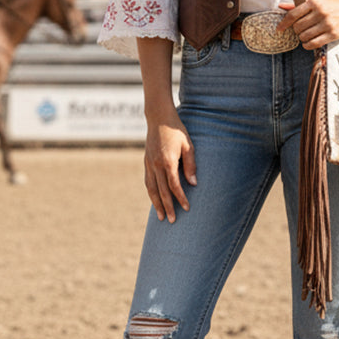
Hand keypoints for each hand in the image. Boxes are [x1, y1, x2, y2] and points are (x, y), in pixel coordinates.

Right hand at [143, 105, 195, 222]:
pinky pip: (148, 182)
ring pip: (151, 189)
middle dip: (167, 207)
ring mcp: (149, 164)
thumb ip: (191, 165)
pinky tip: (155, 200)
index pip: (174, 185)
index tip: (187, 208)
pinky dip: (151, 193)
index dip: (181, 198)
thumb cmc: (177, 131)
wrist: (158, 118)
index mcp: (167, 161)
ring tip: (161, 217)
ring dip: (156, 204)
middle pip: (162, 191)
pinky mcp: (146, 162)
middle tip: (172, 221)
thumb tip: (193, 183)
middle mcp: (156, 165)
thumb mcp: (188, 145)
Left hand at [278, 0, 338, 50]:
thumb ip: (299, 3)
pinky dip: (308, 45)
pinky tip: (308, 43)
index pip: (293, 14)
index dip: (284, 23)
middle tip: (300, 30)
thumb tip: (281, 6)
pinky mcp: (333, 34)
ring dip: (302, 38)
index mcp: (314, 2)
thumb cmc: (333, 3)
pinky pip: (314, 43)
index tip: (279, 29)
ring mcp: (327, 23)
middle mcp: (320, 12)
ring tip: (305, 35)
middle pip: (298, 27)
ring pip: (305, 36)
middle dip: (296, 31)